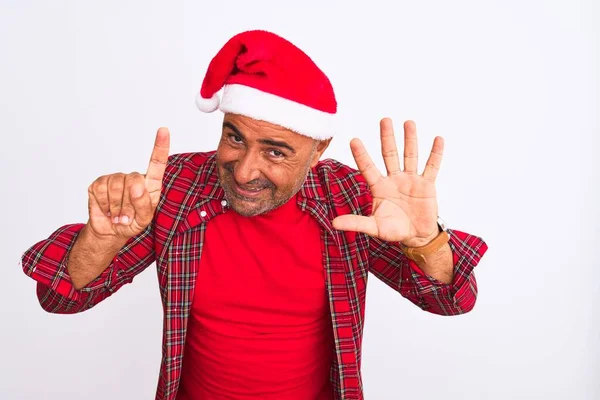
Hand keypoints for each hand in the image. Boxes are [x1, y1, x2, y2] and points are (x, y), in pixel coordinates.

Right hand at [86, 127, 169, 241]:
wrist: (110, 230)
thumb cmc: (132, 222)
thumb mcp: (144, 219)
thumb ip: (144, 204)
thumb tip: (137, 186)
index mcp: (150, 184)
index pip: (156, 163)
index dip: (160, 146)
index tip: (163, 130)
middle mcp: (134, 177)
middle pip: (134, 181)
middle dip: (129, 204)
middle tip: (127, 217)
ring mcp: (116, 178)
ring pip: (117, 187)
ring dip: (117, 207)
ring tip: (118, 215)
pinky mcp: (99, 182)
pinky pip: (102, 191)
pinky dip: (105, 205)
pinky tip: (107, 210)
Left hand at [332, 119, 442, 246]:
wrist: (417, 237)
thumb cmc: (393, 230)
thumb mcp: (374, 227)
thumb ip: (356, 222)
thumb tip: (334, 223)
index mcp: (379, 187)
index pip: (368, 168)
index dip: (361, 155)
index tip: (353, 140)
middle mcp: (394, 179)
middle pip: (389, 154)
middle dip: (387, 138)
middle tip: (384, 120)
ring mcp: (411, 180)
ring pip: (410, 155)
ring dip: (410, 139)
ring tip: (408, 122)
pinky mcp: (427, 184)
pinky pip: (432, 167)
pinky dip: (435, 154)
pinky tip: (438, 139)